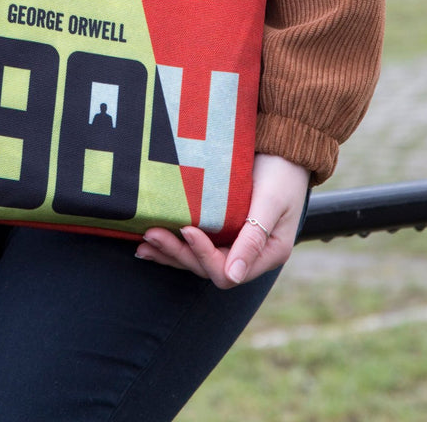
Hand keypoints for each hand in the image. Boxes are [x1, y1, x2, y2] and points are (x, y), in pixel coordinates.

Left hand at [134, 153, 310, 287]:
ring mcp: (232, 243)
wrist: (283, 149)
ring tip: (143, 241)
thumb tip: (233, 276)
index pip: (227, 271)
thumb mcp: (271, 202)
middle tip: (151, 233)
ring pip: (196, 259)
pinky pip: (194, 244)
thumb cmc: (281, 173)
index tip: (187, 229)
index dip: (203, 254)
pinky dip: (173, 243)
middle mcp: (247, 255)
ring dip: (170, 252)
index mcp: (267, 254)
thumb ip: (253, 239)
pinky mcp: (220, 229)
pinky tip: (150, 241)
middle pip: (206, 268)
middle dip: (178, 252)